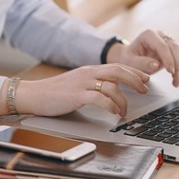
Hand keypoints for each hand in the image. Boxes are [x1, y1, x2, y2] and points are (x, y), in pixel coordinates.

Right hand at [0, 64, 149, 116]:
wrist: (33, 95)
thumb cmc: (54, 93)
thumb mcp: (77, 84)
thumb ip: (93, 85)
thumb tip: (112, 91)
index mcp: (89, 70)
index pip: (116, 66)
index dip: (133, 71)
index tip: (145, 78)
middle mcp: (88, 73)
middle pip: (118, 71)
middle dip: (135, 79)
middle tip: (145, 89)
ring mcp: (82, 83)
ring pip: (111, 86)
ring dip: (123, 99)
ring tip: (125, 110)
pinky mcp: (76, 95)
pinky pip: (99, 98)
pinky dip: (110, 105)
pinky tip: (114, 112)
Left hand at [106, 29, 178, 86]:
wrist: (128, 57)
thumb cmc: (128, 58)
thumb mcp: (130, 62)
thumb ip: (141, 63)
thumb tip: (156, 64)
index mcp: (149, 35)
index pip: (163, 45)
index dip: (168, 58)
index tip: (170, 71)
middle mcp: (160, 36)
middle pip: (175, 48)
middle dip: (177, 65)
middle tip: (175, 79)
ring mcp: (168, 41)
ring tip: (175, 82)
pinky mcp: (173, 49)